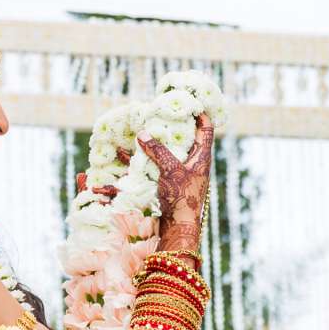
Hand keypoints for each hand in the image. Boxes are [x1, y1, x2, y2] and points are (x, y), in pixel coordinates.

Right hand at [138, 113, 213, 248]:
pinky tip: (122, 152)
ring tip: (138, 128)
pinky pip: (151, 165)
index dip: (200, 113)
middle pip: (184, 137)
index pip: (205, 128)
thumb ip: (158, 151)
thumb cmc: (181, 198)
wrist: (178, 228)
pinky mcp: (166, 183)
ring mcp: (178, 173)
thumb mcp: (171, 170)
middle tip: (159, 111)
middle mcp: (192, 163)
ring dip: (152, 141)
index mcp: (201, 157)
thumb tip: (143, 133)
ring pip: (165, 151)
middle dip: (171, 125)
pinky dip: (139, 158)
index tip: (190, 101)